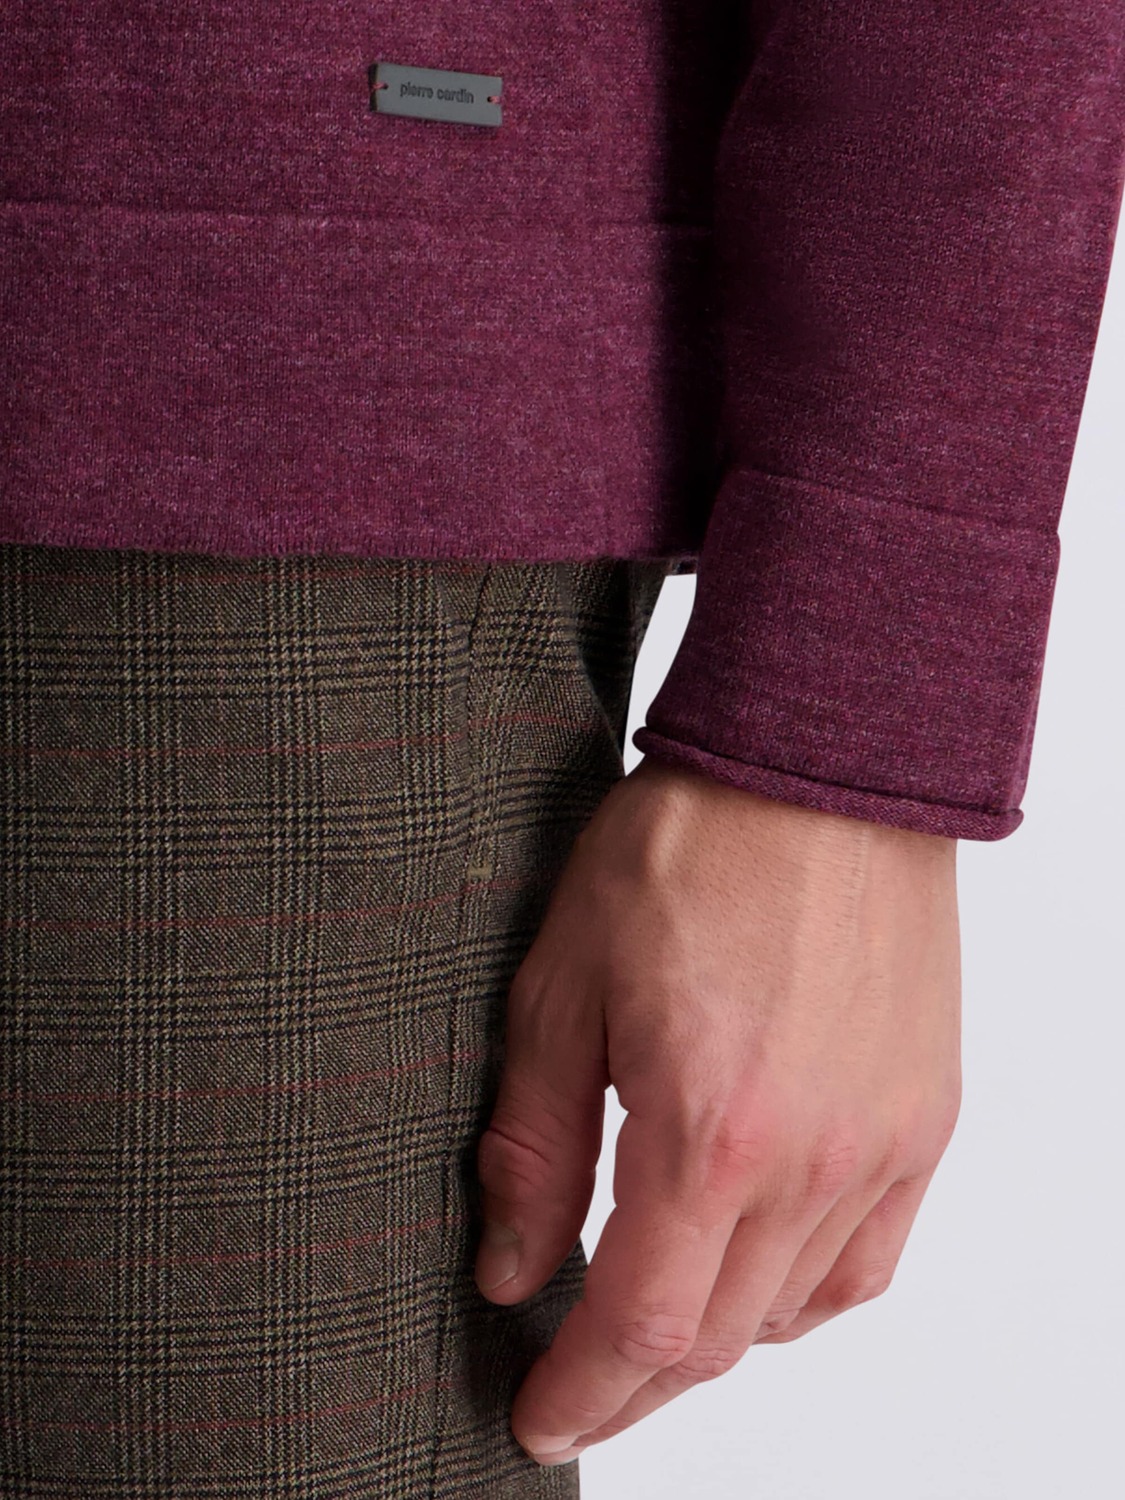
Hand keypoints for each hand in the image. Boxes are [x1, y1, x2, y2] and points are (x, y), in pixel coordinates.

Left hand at [472, 756, 961, 1466]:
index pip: (643, 1327)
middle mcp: (813, 1159)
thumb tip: (512, 1270)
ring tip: (652, 1324)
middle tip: (577, 1380)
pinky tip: (755, 1273)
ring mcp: (882, 1143)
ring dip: (713, 1339)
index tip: (538, 1418)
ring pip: (792, 1310)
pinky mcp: (924, 1117)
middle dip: (634, 1382)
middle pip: (718, 1338)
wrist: (820, 767)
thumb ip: (535, 1144)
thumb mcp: (563, 985)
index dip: (583, 1394)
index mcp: (710, 1129)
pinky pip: (867, 1260)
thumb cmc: (687, 848)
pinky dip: (802, 1295)